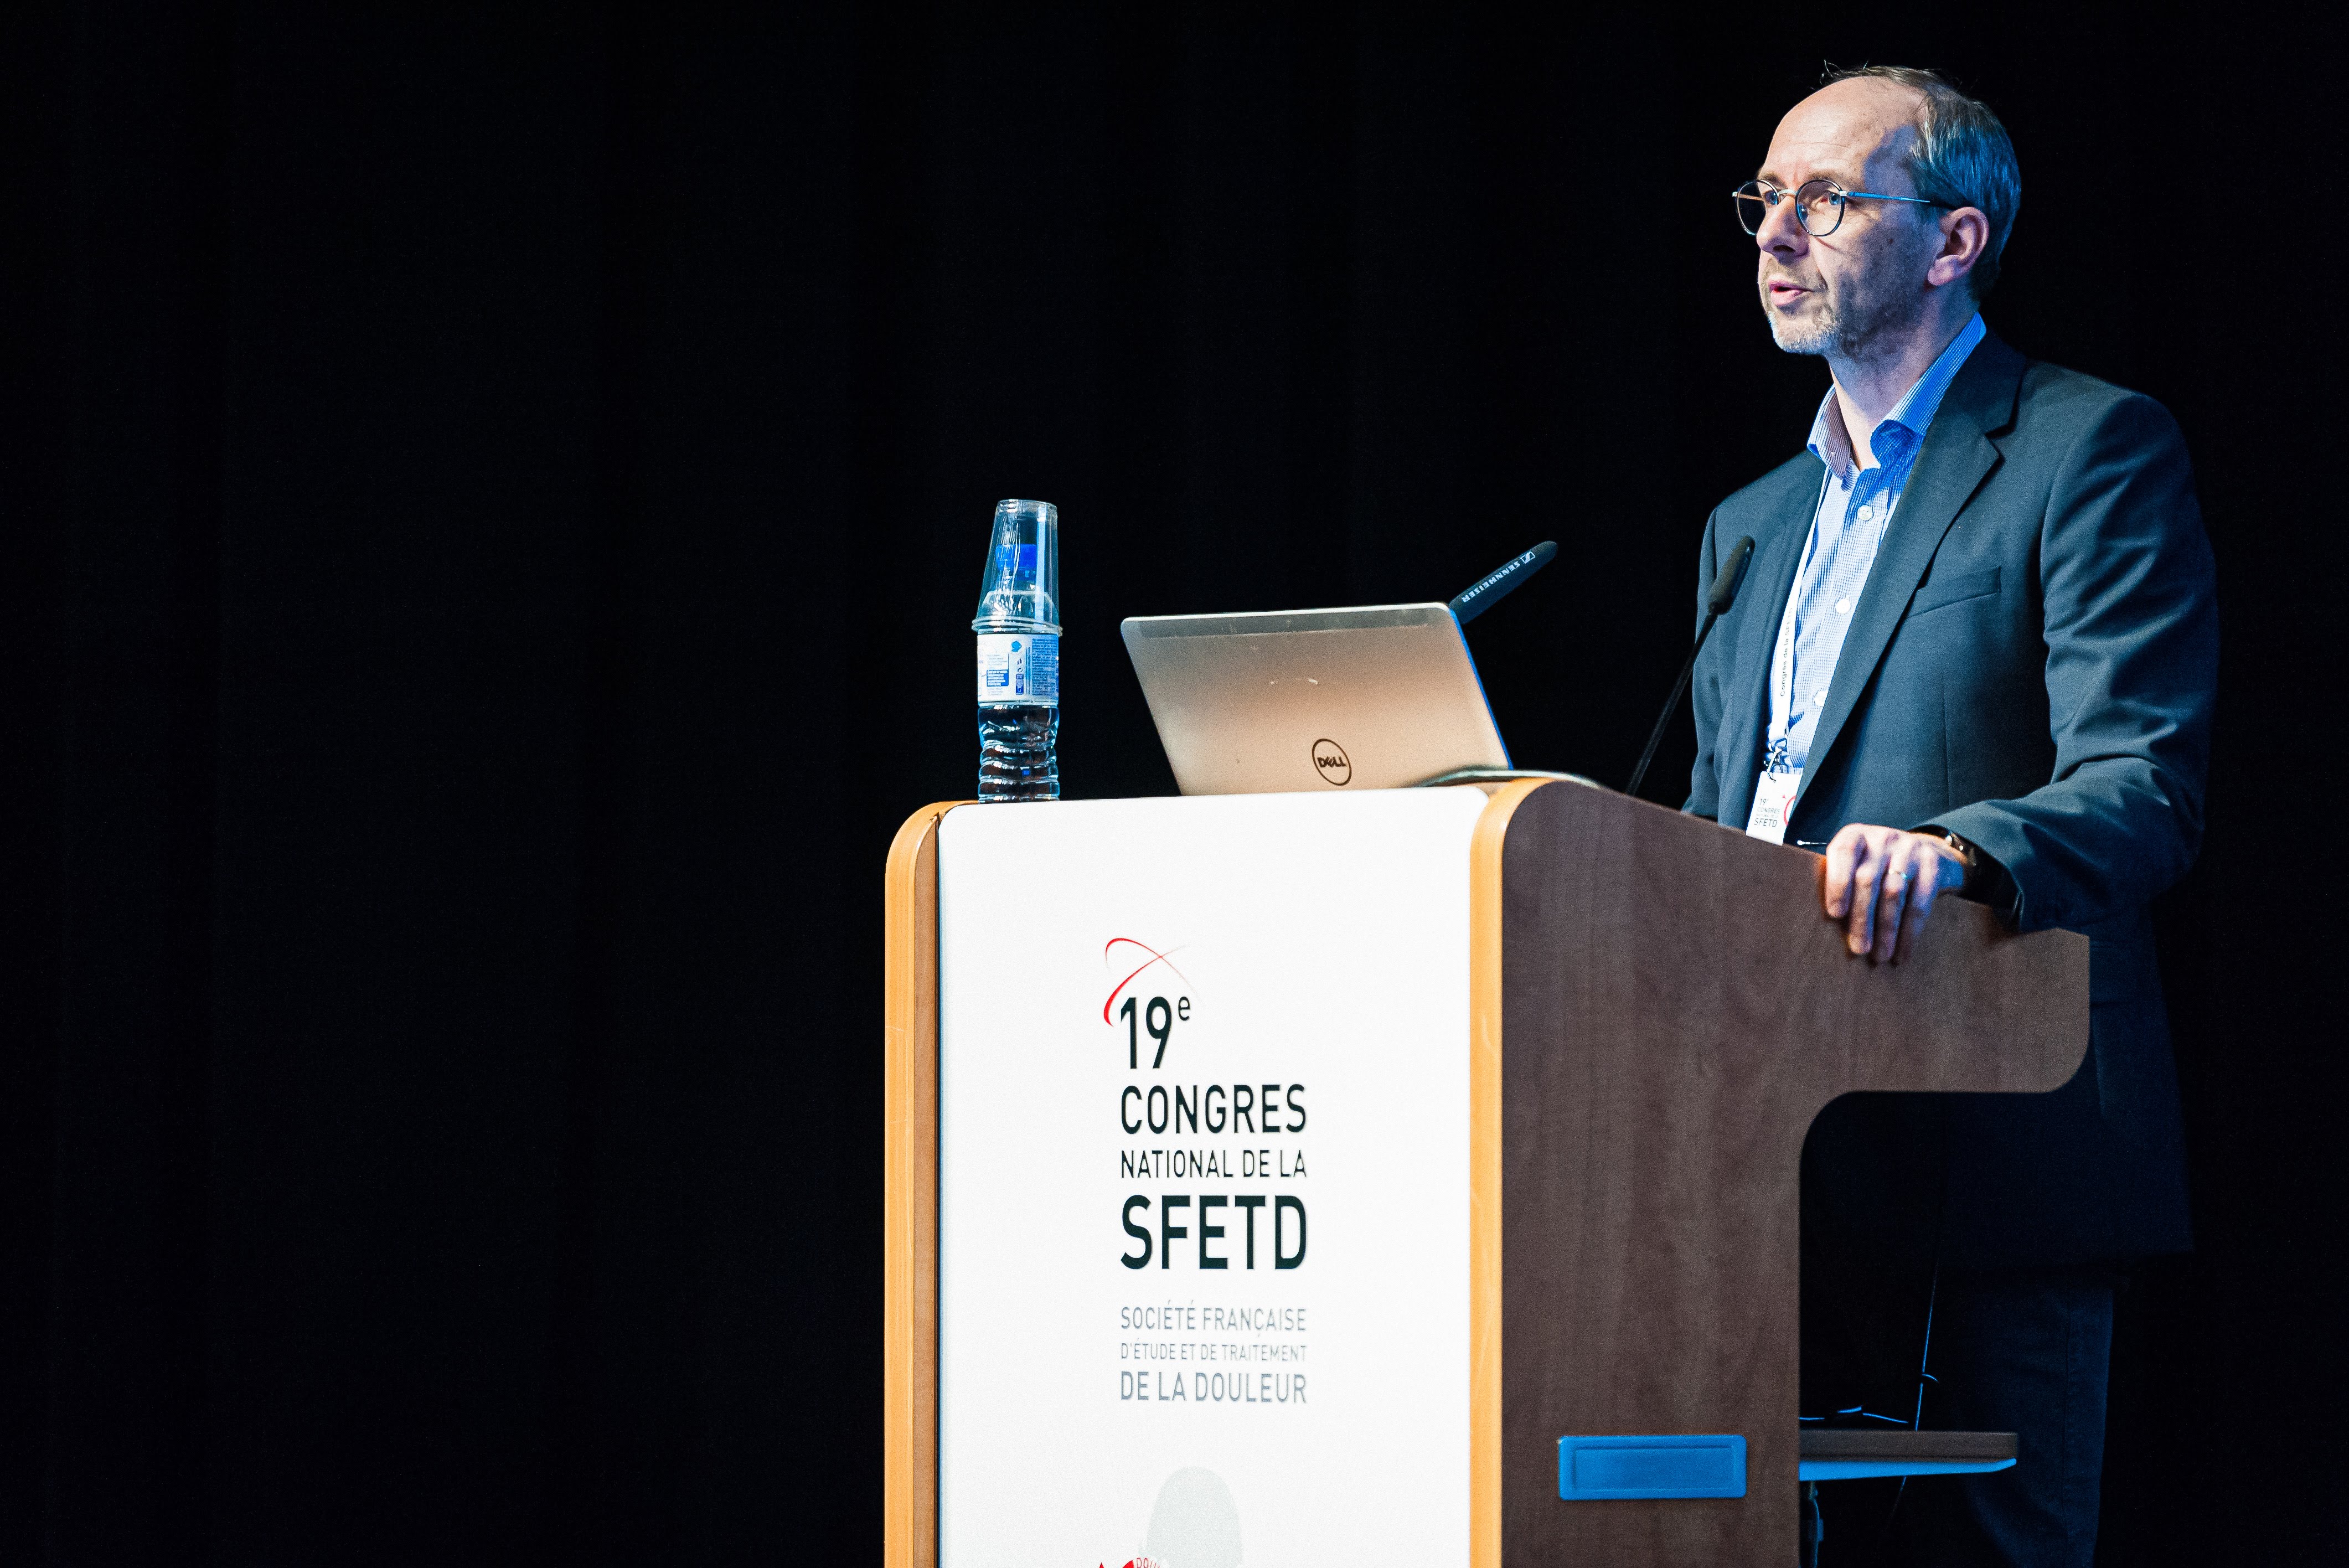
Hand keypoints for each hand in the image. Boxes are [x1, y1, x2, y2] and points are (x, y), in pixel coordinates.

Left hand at [1819, 825, 1968, 964]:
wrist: (1928, 852)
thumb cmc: (1879, 865)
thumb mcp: (1858, 863)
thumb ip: (1841, 881)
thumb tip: (1824, 925)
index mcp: (1856, 835)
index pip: (1843, 852)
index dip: (1837, 882)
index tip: (1835, 914)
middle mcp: (1882, 838)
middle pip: (1867, 880)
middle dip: (1861, 918)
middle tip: (1858, 948)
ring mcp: (1910, 849)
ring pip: (1893, 894)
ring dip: (1886, 930)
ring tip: (1880, 954)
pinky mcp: (1933, 866)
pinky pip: (1920, 903)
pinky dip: (1910, 932)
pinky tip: (1903, 951)